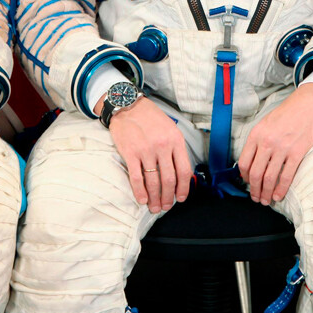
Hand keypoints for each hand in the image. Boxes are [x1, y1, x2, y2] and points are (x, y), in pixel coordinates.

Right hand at [101, 96, 190, 213]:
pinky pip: (137, 177)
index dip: (184, 188)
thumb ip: (176, 148)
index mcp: (175, 140)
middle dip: (168, 197)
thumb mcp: (170, 128)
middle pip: (169, 179)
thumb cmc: (151, 118)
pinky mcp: (131, 153)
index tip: (180, 198)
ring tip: (154, 207)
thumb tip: (180, 172)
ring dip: (155, 198)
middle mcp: (163, 146)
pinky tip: (142, 200)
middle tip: (166, 206)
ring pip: (153, 181)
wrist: (128, 105)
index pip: (184, 170)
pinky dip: (140, 192)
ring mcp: (146, 150)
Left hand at [237, 83, 312, 204]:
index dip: (244, 177)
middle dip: (254, 190)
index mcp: (256, 134)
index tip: (247, 183)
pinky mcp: (297, 153)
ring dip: (266, 193)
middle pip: (255, 174)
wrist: (310, 105)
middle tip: (256, 198)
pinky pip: (286, 176)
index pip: (244, 162)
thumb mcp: (266, 123)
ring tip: (266, 200)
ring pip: (269, 178)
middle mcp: (267, 142)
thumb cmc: (288, 114)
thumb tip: (252, 161)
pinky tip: (279, 196)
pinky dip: (281, 189)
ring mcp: (282, 148)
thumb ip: (258, 140)